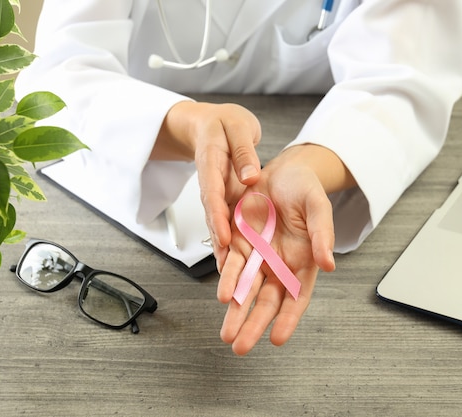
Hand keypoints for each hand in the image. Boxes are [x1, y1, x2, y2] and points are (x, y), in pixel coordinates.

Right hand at [152, 101, 261, 266]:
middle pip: (213, 216)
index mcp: (211, 162)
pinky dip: (229, 242)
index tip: (224, 237)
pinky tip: (235, 262)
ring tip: (229, 274)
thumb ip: (243, 151)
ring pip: (218, 223)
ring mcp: (217, 193)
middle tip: (225, 267)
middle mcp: (211, 182)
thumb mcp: (238, 127)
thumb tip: (250, 176)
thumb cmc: (224, 123)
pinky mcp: (224, 199)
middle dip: (218, 243)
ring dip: (222, 249)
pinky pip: (226, 222)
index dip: (218, 217)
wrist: (211, 124)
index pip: (213, 193)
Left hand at [216, 155, 336, 354]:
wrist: (283, 170)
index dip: (287, 319)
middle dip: (253, 324)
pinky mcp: (239, 241)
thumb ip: (323, 235)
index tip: (277, 338)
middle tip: (240, 345)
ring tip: (227, 331)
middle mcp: (278, 264)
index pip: (295, 298)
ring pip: (245, 289)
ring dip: (235, 310)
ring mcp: (258, 254)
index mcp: (302, 262)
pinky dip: (227, 279)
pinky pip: (232, 263)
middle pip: (266, 301)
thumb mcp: (319, 208)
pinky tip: (223, 295)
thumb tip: (329, 264)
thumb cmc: (306, 189)